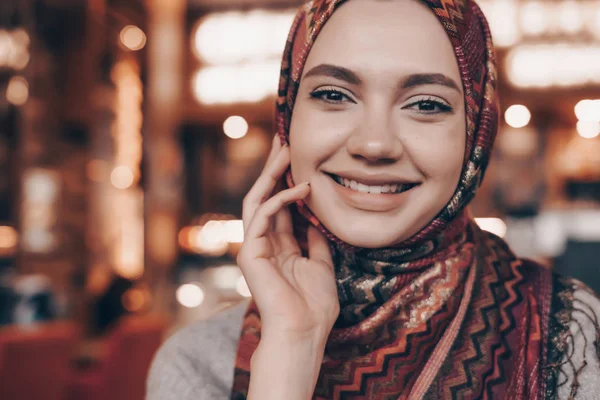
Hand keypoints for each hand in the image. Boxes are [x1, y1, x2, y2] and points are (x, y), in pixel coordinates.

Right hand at [237, 135, 339, 341]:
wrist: (304, 332)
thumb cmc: (314, 306)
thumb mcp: (322, 265)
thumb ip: (316, 240)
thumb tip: (317, 219)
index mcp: (279, 247)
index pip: (280, 206)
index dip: (288, 181)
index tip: (300, 158)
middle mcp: (263, 243)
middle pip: (265, 196)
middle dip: (274, 168)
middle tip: (284, 140)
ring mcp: (254, 247)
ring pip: (257, 199)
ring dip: (272, 173)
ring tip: (286, 148)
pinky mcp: (250, 251)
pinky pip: (263, 215)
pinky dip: (281, 198)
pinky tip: (302, 187)